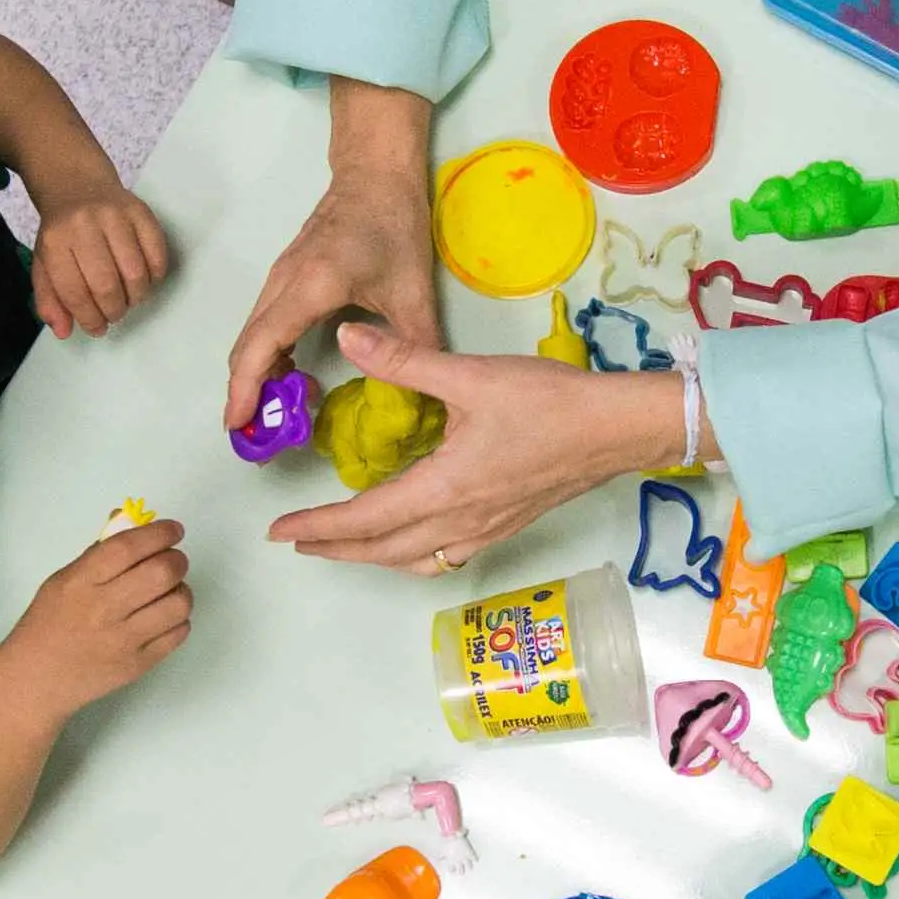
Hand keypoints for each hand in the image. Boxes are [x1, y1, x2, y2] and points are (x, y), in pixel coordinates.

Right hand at [0, 517, 193, 717]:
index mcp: (81, 582)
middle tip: (173, 560)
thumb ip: (99, 552)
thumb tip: (131, 521)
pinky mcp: (137, 665)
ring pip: (177, 604)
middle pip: (161, 573)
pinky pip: (178, 634)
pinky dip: (178, 620)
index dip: (159, 533)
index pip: (129, 548)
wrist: (35, 679)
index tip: (173, 530)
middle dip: (177, 559)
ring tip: (168, 591)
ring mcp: (123, 640)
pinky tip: (163, 617)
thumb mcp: (63, 579)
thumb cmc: (48, 623)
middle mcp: (103, 609)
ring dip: (181, 590)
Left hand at [28, 174, 170, 338]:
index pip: (74, 291)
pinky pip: (157, 254)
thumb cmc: (61, 231)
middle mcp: (84, 225)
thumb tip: (63, 331)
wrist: (76, 184)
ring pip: (135, 274)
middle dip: (113, 311)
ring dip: (135, 297)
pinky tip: (143, 278)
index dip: (88, 318)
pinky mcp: (141, 211)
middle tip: (114, 314)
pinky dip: (154, 276)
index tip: (97, 328)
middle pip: (106, 286)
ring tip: (129, 298)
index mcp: (55, 241)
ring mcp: (115, 215)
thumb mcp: (44, 262)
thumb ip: (50, 299)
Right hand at [223, 156, 440, 429]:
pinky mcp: (284, 276)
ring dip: (257, 375)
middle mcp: (284, 282)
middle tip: (260, 437)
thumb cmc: (393, 223)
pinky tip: (293, 375)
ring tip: (280, 412)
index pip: (263, 345)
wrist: (375, 173)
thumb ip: (414, 347)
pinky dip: (268, 355)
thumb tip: (419, 397)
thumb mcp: (414, 291)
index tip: (238, 423)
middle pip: (247, 346)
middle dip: (246, 393)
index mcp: (311, 286)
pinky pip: (264, 323)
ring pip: (252, 335)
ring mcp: (279, 277)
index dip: (245, 387)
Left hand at [268, 324, 680, 569]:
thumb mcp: (471, 375)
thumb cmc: (550, 402)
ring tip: (342, 545)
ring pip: (413, 560)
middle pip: (383, 551)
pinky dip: (411, 554)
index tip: (280, 531)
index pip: (364, 520)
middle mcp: (460, 522)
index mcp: (443, 489)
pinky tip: (411, 538)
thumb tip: (349, 338)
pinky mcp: (505, 525)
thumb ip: (405, 361)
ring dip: (371, 556)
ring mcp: (485, 530)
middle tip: (296, 542)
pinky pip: (443, 555)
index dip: (317, 527)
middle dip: (334, 549)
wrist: (618, 429)